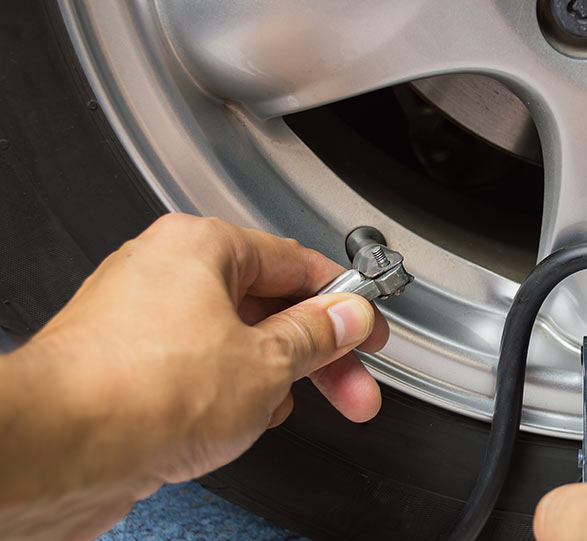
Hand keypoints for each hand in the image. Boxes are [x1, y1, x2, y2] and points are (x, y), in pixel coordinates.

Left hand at [0, 213, 387, 539]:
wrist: (56, 451)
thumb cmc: (139, 392)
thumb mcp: (266, 363)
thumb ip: (317, 336)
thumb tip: (346, 317)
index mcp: (201, 247)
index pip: (295, 263)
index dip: (344, 301)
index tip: (368, 328)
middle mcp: (166, 274)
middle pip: (268, 307)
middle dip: (317, 355)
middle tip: (351, 386)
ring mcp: (143, 322)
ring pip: (234, 344)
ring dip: (269, 381)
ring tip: (274, 410)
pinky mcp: (127, 367)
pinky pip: (199, 373)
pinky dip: (226, 398)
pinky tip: (233, 426)